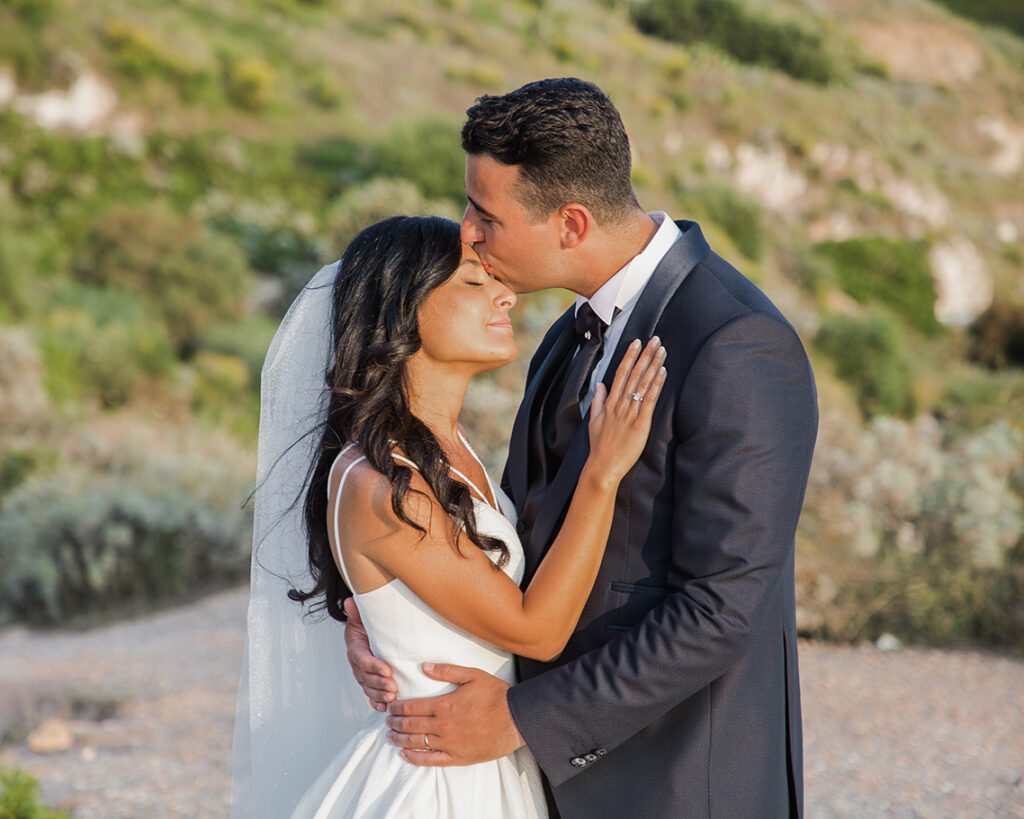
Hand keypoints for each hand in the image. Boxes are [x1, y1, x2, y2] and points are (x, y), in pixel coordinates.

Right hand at [343, 597, 396, 709]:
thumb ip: (357, 612)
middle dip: (379, 684)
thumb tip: (350, 602)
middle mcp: (357, 664)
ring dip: (379, 694)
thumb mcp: (362, 617)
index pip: (363, 659)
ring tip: (392, 697)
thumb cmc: (367, 625)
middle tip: (392, 687)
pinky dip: (376, 702)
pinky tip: (384, 707)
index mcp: (356, 648)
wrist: (366, 632)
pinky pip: (370, 694)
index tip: (387, 670)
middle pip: (366, 677)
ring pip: (368, 688)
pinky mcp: (369, 682)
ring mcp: (363, 675)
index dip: (374, 666)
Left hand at [385, 663, 524, 765]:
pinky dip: (414, 758)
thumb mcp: (473, 675)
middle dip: (395, 722)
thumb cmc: (496, 695)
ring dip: (400, 739)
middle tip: (387, 720)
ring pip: (416, 743)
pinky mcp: (457, 757)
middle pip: (410, 725)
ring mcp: (449, 744)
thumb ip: (447, 670)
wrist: (516, 719)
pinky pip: (430, 760)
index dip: (397, 706)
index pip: (412, 706)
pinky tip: (404, 754)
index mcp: (445, 705)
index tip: (390, 706)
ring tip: (390, 736)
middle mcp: (443, 726)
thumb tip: (424, 666)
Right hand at [587, 337, 666, 481]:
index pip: (620, 374)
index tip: (636, 342)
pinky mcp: (640, 424)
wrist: (603, 466)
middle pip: (634, 374)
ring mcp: (630, 413)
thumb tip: (600, 385)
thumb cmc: (600, 446)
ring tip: (662, 351)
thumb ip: (598, 401)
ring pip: (643, 384)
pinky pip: (649, 400)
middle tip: (655, 340)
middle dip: (645, 355)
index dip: (629, 357)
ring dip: (653, 365)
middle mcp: (620, 405)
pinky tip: (662, 372)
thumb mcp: (594, 421)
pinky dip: (656, 385)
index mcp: (610, 403)